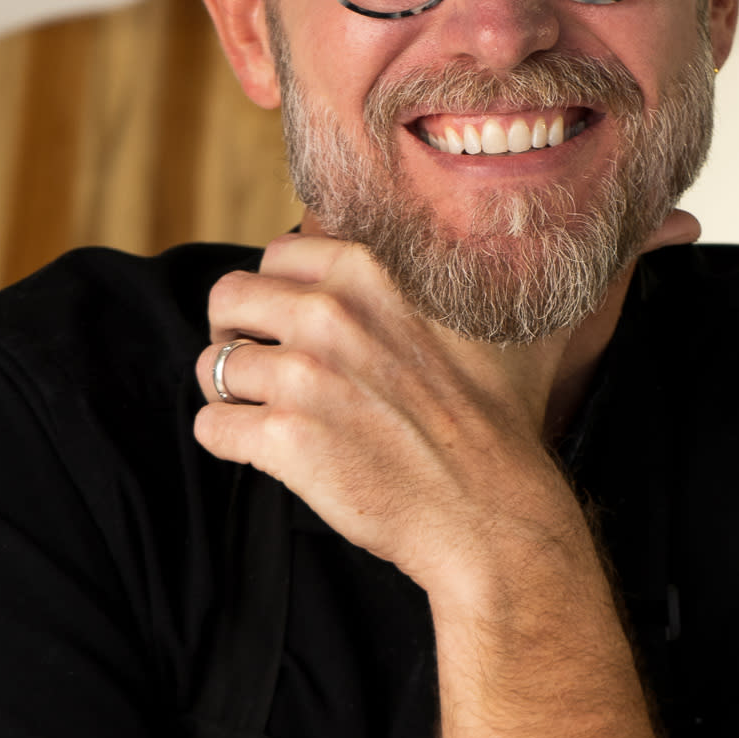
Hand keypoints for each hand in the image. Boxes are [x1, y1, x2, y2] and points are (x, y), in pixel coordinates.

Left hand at [194, 232, 581, 592]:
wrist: (491, 513)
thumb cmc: (499, 424)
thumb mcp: (496, 325)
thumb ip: (480, 272)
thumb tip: (527, 224)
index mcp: (369, 274)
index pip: (276, 255)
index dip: (277, 292)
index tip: (289, 323)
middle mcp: (328, 315)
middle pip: (228, 299)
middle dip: (235, 331)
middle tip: (260, 366)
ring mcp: (301, 378)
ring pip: (213, 366)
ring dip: (231, 392)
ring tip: (265, 414)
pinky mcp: (281, 440)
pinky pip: (210, 426)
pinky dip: (228, 439)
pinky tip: (264, 451)